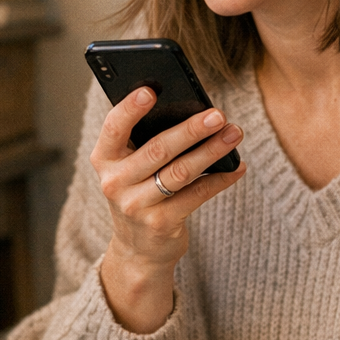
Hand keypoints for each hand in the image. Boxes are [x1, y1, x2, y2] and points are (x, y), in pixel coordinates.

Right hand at [92, 87, 244, 333]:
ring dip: (212, 151)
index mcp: (103, 159)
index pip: (113, 128)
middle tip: (218, 114)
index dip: (130, 108)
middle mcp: (114, 183)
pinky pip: (196, 195)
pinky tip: (237, 166)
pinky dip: (220, 179)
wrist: (138, 249)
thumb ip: (146, 141)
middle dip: (191, 129)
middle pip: (158, 149)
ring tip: (234, 134)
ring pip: (181, 172)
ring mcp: (136, 206)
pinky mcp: (161, 224)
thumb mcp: (130, 167)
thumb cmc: (140, 191)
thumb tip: (192, 110)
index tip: (151, 89)